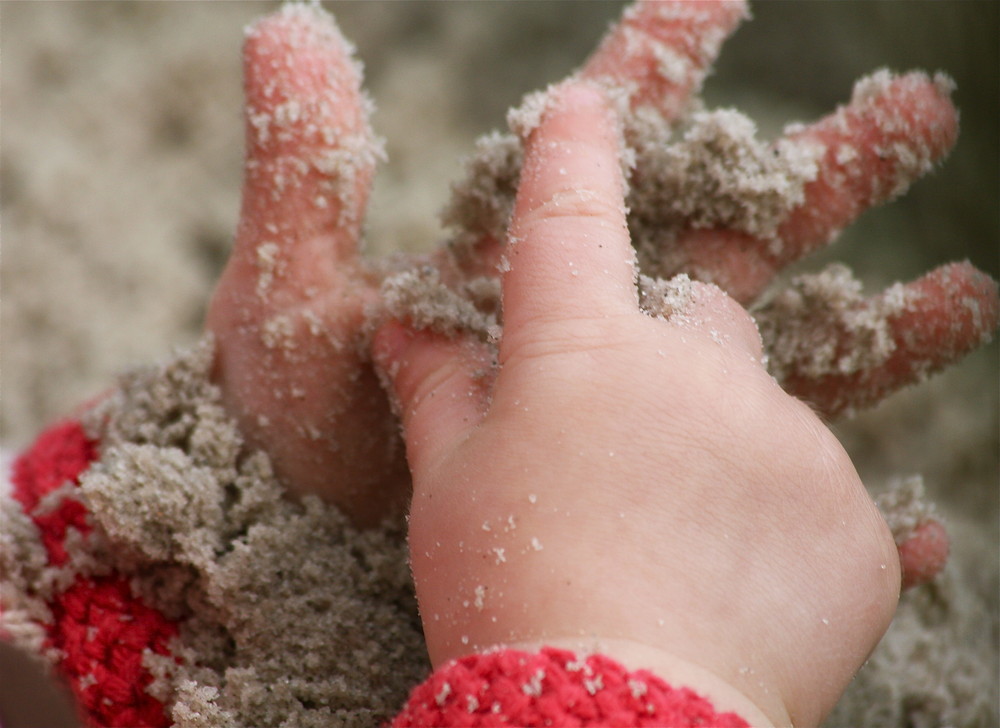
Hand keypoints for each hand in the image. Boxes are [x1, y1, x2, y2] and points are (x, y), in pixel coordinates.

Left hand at [204, 1, 995, 532]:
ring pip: (772, 364)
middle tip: (913, 113)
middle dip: (813, 171)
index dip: (656, 65)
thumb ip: (305, 174)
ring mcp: (626, 429)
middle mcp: (592, 341)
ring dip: (866, 326)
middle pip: (722, 237)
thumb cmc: (288, 437)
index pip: (598, 150)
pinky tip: (910, 519)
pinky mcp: (643, 511)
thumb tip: (287, 30)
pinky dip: (830, 504)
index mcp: (518, 273)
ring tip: (963, 296)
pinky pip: (760, 502)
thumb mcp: (288, 301)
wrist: (310, 564)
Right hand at [374, 83, 899, 727]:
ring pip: (759, 406)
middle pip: (694, 312)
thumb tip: (405, 323)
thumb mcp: (451, 489)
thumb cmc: (508, 596)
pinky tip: (726, 584)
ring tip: (670, 541)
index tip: (581, 109)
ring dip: (719, 448)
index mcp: (583, 352)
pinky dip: (774, 524)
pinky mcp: (849, 523)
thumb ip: (440, 390)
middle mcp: (699, 370)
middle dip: (662, 353)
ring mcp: (787, 442)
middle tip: (624, 440)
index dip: (572, 154)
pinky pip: (815, 494)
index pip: (570, 218)